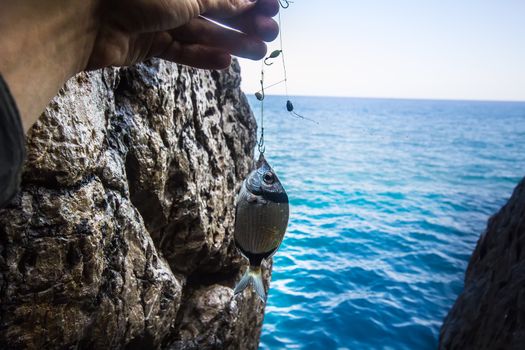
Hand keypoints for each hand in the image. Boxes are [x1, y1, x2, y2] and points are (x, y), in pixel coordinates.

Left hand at [87, 0, 279, 69]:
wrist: (82, 22)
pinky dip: (202, 57)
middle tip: (271, 34)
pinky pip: (181, 51)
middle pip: (214, 9)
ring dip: (231, 42)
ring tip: (259, 53)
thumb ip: (217, 0)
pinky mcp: (148, 44)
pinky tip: (227, 62)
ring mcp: (158, 19)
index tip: (272, 6)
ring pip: (201, 32)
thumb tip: (247, 0)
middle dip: (243, 21)